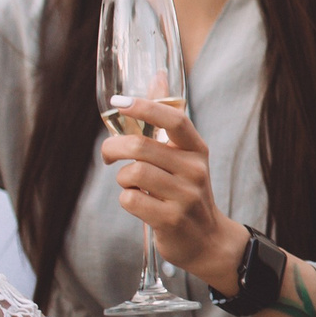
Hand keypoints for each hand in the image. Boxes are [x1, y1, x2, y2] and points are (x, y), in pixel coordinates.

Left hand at [101, 99, 247, 291]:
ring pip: (132, 173)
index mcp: (196, 150)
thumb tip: (158, 76)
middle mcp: (194, 170)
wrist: (208, 240)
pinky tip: (139, 203)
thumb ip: (166, 119)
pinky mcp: (171, 219)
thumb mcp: (183, 155)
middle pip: (141, 147)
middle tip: (108, 155)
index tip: (120, 102)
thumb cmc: (187, 192)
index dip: (146, 107)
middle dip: (113, 148)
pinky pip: (131, 200)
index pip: (174, 120)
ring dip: (122, 179)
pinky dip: (126, 200)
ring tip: (130, 185)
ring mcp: (185, 196)